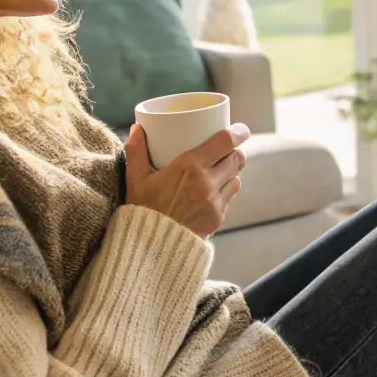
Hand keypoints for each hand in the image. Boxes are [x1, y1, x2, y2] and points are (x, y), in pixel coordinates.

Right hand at [124, 123, 248, 237]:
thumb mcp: (136, 179)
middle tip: (225, 150)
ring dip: (230, 173)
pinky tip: (212, 192)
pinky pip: (229, 198)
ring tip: (218, 171)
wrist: (150, 248)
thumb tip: (137, 128)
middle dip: (234, 152)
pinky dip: (224, 192)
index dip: (238, 133)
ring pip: (236, 179)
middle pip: (237, 159)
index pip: (226, 142)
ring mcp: (215, 202)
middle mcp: (207, 183)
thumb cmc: (143, 209)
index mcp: (190, 167)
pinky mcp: (218, 218)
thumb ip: (136, 151)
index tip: (240, 129)